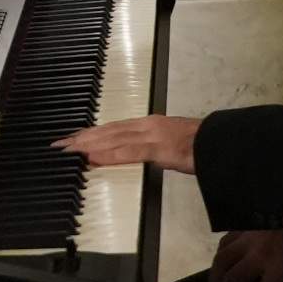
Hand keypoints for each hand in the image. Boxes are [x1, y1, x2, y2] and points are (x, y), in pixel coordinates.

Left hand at [61, 113, 200, 173]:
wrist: (221, 143)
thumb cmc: (201, 145)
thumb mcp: (172, 145)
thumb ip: (154, 149)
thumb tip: (142, 155)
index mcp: (149, 124)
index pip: (113, 128)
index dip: (92, 132)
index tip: (74, 138)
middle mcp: (147, 126)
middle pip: (108, 131)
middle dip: (83, 137)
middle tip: (61, 144)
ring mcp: (152, 135)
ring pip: (113, 139)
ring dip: (88, 144)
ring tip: (69, 150)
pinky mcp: (159, 148)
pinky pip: (128, 152)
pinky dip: (108, 154)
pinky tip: (92, 157)